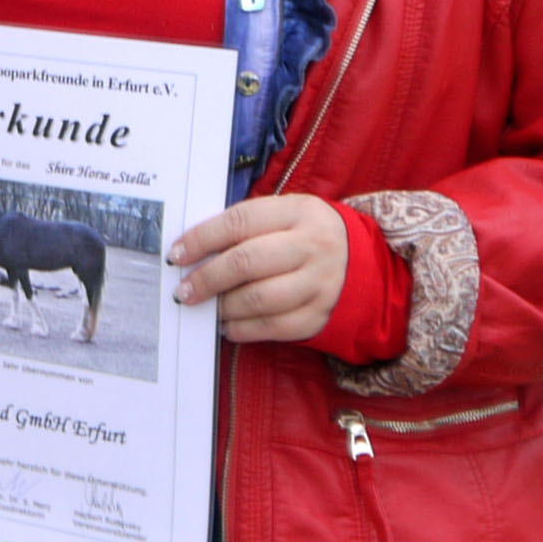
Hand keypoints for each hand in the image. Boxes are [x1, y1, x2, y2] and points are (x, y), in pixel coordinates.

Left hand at [167, 196, 346, 342]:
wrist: (365, 264)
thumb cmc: (308, 236)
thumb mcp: (288, 215)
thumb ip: (248, 226)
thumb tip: (195, 250)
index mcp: (299, 212)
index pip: (240, 222)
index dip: (202, 238)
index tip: (177, 254)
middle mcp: (312, 246)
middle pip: (246, 263)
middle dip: (207, 279)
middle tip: (184, 291)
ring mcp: (319, 283)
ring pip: (258, 299)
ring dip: (223, 307)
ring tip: (206, 307)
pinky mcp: (319, 315)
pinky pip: (273, 328)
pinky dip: (243, 329)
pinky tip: (228, 325)